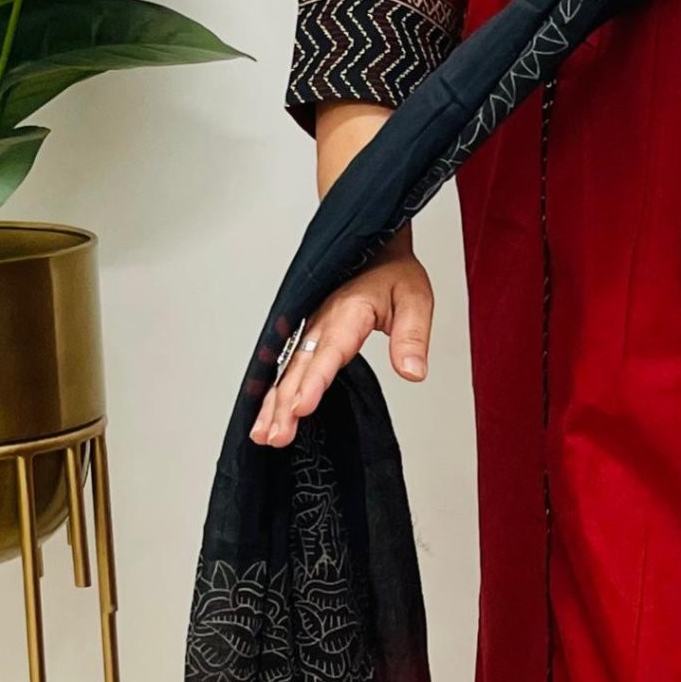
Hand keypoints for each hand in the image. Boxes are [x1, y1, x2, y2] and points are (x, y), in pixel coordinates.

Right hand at [249, 229, 433, 448]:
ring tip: (265, 435)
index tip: (302, 407)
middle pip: (299, 368)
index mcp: (347, 311)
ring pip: (286, 371)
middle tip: (278, 436)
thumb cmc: (392, 272)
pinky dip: (273, 393)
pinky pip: (286, 367)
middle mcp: (321, 321)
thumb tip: (413, 373)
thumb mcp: (414, 298)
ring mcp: (309, 328)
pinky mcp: (306, 336)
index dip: (314, 381)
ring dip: (274, 404)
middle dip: (286, 404)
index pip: (329, 351)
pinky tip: (265, 417)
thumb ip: (412, 337)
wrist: (372, 245)